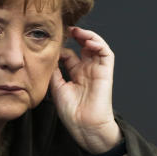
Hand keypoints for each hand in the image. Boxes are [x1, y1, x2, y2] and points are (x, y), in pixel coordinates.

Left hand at [49, 27, 121, 153]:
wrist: (85, 126)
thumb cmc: (71, 112)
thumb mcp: (57, 87)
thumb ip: (54, 71)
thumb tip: (49, 56)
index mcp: (75, 75)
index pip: (70, 54)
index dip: (62, 46)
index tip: (51, 40)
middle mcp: (86, 70)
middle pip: (83, 47)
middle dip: (75, 36)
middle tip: (65, 29)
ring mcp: (97, 70)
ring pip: (95, 46)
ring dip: (87, 36)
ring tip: (76, 31)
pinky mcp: (106, 72)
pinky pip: (106, 53)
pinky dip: (98, 43)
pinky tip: (87, 41)